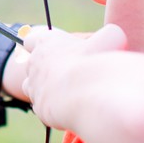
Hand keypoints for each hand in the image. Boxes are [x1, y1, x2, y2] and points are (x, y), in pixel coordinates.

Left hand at [11, 23, 127, 129]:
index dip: (39, 42)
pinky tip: (69, 106)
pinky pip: (43, 106)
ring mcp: (34, 86)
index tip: (51, 47)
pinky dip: (54, 107)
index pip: (32, 38)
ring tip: (66, 90)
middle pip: (32, 63)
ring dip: (46, 87)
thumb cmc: (97, 61)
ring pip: (32, 85)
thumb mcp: (111, 38)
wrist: (87, 95)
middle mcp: (34, 63)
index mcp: (46, 42)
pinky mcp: (39, 108)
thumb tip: (111, 37)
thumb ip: (108, 35)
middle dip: (47, 67)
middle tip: (68, 70)